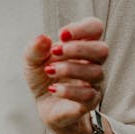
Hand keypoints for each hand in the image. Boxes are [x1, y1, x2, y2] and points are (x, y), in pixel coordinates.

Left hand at [24, 18, 107, 133]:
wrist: (45, 106)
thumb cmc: (44, 78)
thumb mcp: (32, 61)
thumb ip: (35, 49)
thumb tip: (44, 39)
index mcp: (82, 46)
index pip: (96, 28)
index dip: (83, 28)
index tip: (62, 35)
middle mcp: (93, 63)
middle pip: (102, 50)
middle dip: (78, 48)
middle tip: (56, 51)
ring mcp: (94, 83)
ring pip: (95, 72)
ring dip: (70, 69)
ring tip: (50, 71)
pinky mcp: (90, 102)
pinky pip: (88, 94)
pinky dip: (68, 90)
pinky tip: (53, 88)